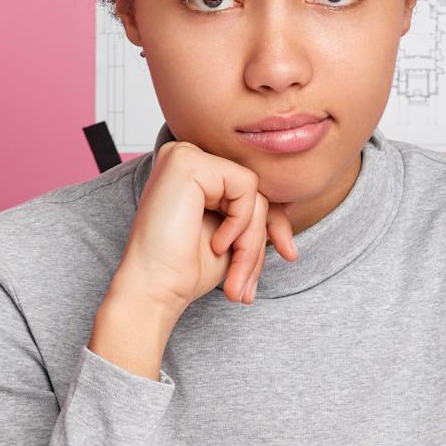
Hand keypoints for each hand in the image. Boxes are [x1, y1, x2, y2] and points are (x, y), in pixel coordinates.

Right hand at [114, 138, 299, 315]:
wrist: (154, 290)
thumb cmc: (184, 269)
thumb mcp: (235, 239)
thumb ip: (257, 216)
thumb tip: (291, 204)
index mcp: (193, 172)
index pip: (248, 188)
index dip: (273, 222)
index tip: (289, 254)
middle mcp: (186, 156)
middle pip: (252, 190)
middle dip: (261, 239)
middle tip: (247, 283)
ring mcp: (185, 155)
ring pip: (253, 191)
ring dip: (252, 240)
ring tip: (235, 276)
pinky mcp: (188, 161)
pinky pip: (245, 186)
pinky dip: (240, 223)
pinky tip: (216, 244)